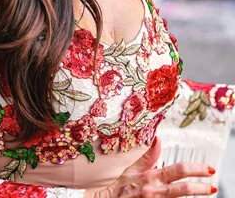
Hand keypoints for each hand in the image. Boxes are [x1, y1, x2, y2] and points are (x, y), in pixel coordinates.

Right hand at [85, 137, 214, 196]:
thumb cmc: (115, 187)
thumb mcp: (129, 169)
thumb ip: (146, 156)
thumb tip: (158, 138)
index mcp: (150, 178)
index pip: (178, 170)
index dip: (196, 170)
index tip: (210, 169)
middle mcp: (154, 192)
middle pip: (184, 190)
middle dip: (201, 188)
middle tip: (213, 186)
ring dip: (189, 195)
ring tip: (200, 191)